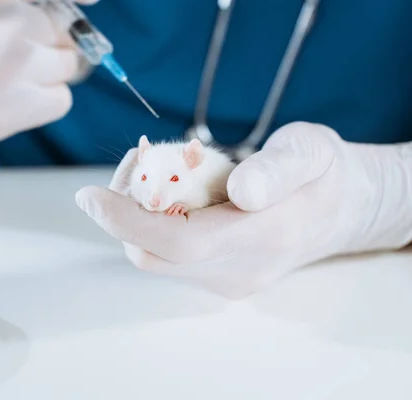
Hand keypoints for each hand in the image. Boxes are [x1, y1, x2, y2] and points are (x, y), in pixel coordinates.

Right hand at [0, 0, 96, 160]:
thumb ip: (9, 3)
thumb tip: (71, 12)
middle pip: (62, 29)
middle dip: (51, 42)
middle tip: (22, 54)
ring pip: (66, 64)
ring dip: (50, 71)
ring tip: (14, 77)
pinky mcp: (5, 112)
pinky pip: (61, 98)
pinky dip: (48, 99)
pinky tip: (18, 99)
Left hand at [75, 122, 411, 298]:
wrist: (343, 209)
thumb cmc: (324, 173)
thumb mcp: (310, 151)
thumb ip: (279, 169)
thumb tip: (241, 191)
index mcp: (265, 236)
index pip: (180, 242)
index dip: (127, 221)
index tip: (89, 196)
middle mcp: (240, 269)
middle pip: (155, 254)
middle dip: (124, 210)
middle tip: (137, 157)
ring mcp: (228, 278)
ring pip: (157, 257)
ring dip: (135, 215)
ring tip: (149, 166)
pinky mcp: (219, 275)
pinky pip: (169, 255)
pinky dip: (153, 222)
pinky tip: (164, 189)